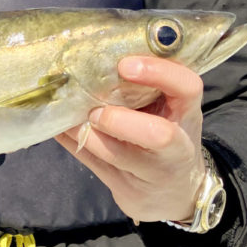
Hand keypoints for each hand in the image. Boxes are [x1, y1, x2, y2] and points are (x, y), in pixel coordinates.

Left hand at [57, 56, 206, 222]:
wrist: (177, 192)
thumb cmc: (169, 134)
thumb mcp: (170, 110)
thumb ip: (147, 87)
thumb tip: (95, 54)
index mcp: (187, 114)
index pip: (187, 87)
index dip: (158, 72)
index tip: (125, 65)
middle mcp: (177, 146)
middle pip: (158, 135)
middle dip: (119, 119)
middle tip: (95, 110)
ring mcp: (152, 173)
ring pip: (116, 154)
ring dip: (86, 131)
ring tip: (69, 115)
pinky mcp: (127, 191)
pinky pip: (92, 165)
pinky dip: (71, 141)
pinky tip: (59, 127)